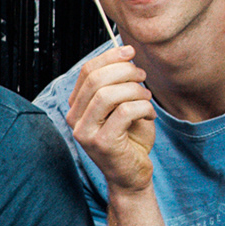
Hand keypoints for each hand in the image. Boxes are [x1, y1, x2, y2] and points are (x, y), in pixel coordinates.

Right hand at [65, 45, 155, 192]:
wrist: (132, 174)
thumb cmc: (130, 138)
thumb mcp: (123, 104)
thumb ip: (118, 82)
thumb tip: (125, 52)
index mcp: (77, 106)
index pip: (87, 71)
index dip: (110, 56)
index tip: (130, 51)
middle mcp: (75, 118)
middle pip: (96, 79)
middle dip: (125, 72)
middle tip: (142, 78)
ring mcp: (85, 132)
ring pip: (108, 94)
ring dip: (135, 91)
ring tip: (146, 99)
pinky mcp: (101, 143)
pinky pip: (125, 111)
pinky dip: (144, 108)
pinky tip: (149, 116)